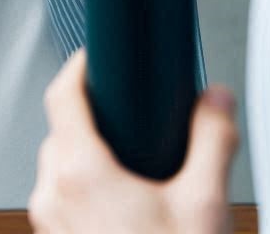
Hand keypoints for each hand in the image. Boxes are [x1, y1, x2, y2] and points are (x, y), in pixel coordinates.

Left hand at [28, 51, 238, 233]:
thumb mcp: (205, 206)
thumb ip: (214, 139)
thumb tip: (217, 99)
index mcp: (80, 173)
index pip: (61, 94)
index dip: (79, 65)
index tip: (97, 53)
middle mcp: (53, 198)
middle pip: (61, 130)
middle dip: (95, 114)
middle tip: (133, 110)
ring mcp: (51, 229)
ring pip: (60, 171)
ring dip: (91, 155)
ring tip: (136, 163)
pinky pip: (65, 204)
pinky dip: (88, 191)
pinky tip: (128, 207)